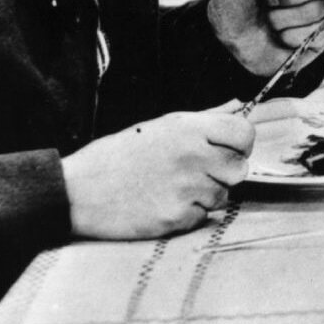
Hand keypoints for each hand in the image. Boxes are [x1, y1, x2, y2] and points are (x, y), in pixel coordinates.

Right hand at [61, 109, 254, 238]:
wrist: (79, 191)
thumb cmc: (119, 156)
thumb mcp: (161, 125)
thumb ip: (204, 118)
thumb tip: (237, 106)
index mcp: (189, 129)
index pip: (244, 132)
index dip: (241, 143)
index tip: (229, 149)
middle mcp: (193, 156)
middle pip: (240, 168)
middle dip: (225, 173)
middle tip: (200, 173)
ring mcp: (186, 188)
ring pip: (223, 195)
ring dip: (206, 195)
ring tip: (174, 188)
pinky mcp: (176, 217)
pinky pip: (202, 217)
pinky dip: (188, 214)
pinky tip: (164, 204)